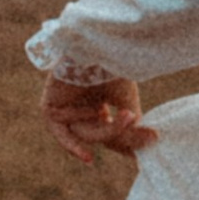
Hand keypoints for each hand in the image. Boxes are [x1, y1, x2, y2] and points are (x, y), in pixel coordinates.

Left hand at [41, 73, 156, 167]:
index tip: (141, 153)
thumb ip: (130, 125)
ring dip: (110, 129)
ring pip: (86, 134)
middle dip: (123, 135)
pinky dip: (74, 141)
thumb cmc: (111, 66)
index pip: (108, 131)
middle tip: (150, 136)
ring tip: (129, 115)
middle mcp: (77, 105)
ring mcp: (62, 107)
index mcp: (95, 101)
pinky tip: (90, 153)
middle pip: (99, 134)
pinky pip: (62, 132)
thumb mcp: (126, 100)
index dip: (124, 143)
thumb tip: (145, 148)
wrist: (95, 45)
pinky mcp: (48, 109)